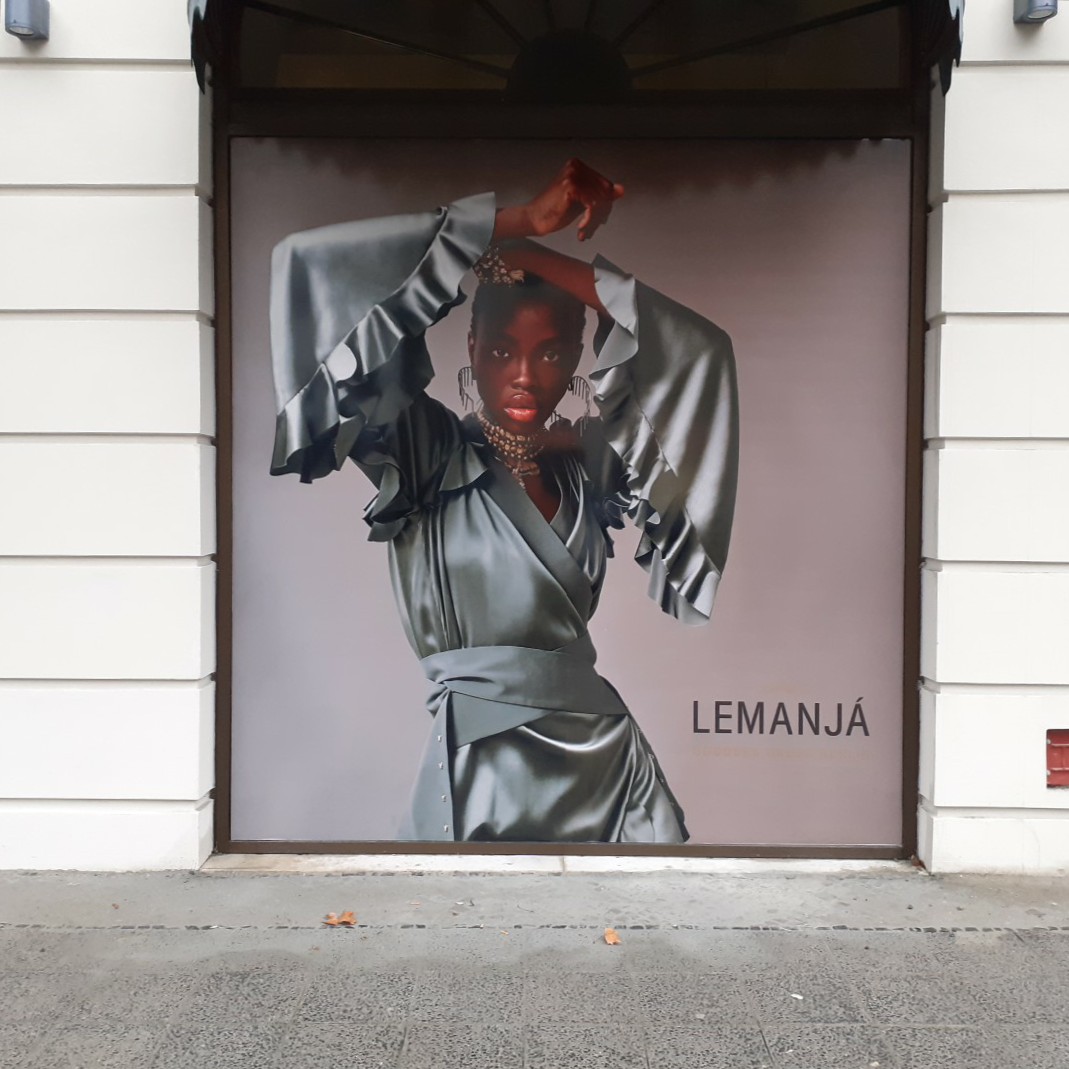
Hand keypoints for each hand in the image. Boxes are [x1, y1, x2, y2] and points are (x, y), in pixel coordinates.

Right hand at [495, 159, 624, 242]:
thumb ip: (600, 194)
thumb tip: (621, 189)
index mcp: (577, 166)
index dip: (605, 204)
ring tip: (585, 228)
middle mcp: (575, 167)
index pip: (605, 184)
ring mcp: (572, 175)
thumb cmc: (555, 210)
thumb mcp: (582, 201)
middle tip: (592, 226)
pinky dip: (588, 219)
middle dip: (600, 213)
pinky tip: (581, 227)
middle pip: (604, 192)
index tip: (599, 217)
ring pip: (599, 200)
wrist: (535, 218)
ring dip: (594, 219)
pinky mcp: (570, 187)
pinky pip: (591, 205)